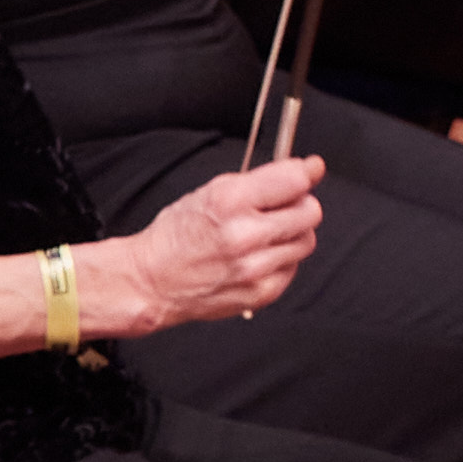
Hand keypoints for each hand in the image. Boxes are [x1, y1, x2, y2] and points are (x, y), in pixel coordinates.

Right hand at [103, 158, 322, 332]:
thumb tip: (309, 168)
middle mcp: (245, 235)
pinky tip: (258, 257)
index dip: (305, 173)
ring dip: (292, 233)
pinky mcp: (261, 293)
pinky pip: (293, 267)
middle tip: (280, 207)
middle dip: (299, 204)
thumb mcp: (211, 191)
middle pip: (310, 212)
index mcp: (230, 201)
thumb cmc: (178, 235)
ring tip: (265, 235)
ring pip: (306, 241)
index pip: (295, 180)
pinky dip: (282, 260)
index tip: (308, 171)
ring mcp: (255, 268)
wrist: (152, 281)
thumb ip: (263, 179)